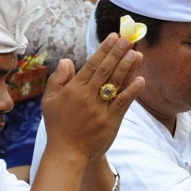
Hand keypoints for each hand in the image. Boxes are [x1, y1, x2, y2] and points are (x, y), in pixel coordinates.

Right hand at [42, 35, 143, 162]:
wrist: (67, 153)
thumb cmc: (58, 126)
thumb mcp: (49, 101)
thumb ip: (58, 79)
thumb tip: (68, 60)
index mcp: (73, 90)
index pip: (91, 65)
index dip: (104, 50)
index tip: (114, 37)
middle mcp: (87, 97)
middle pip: (105, 70)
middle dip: (117, 53)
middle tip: (128, 39)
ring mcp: (99, 109)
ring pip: (115, 84)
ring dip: (127, 67)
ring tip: (136, 53)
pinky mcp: (111, 121)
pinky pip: (123, 103)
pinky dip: (132, 91)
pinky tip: (141, 79)